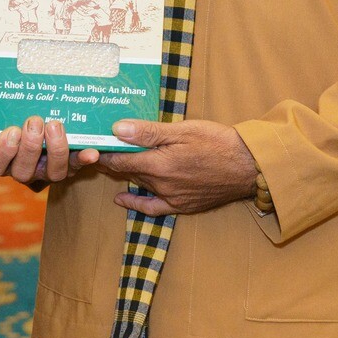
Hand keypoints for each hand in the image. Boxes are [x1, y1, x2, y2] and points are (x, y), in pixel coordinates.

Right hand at [0, 116, 100, 189]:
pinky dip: (83, 159)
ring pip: (52, 173)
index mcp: (1, 164)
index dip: (4, 152)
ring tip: (55, 125)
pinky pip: (77, 166)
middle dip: (30, 147)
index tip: (11, 131)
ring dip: (55, 151)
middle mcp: (24, 171)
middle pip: (25, 171)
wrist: (20, 114)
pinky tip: (90, 150)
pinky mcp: (68, 164)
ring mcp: (47, 170)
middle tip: (33, 121)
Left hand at [99, 119, 259, 216]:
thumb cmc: (218, 142)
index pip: (120, 159)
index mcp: (159, 164)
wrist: (249, 167)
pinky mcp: (182, 206)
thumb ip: (149, 132)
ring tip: (107, 163)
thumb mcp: (183, 129)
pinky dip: (135, 204)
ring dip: (123, 175)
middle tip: (93, 149)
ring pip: (138, 184)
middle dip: (110, 161)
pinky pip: (152, 208)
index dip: (102, 152)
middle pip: (127, 172)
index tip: (88, 143)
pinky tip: (121, 199)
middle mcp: (161, 185)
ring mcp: (171, 197)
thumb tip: (117, 129)